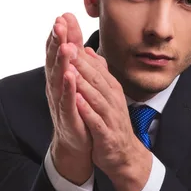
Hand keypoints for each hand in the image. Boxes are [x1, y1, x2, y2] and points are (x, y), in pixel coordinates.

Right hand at [45, 13, 92, 182]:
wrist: (78, 142)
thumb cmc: (78, 110)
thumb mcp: (80, 82)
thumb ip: (80, 63)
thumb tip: (77, 41)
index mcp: (60, 77)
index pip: (59, 51)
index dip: (61, 34)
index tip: (64, 15)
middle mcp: (56, 86)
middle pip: (55, 60)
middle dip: (56, 41)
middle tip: (59, 23)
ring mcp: (60, 101)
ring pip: (58, 78)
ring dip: (61, 61)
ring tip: (64, 45)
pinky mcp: (67, 116)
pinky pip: (66, 100)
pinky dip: (68, 88)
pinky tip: (70, 76)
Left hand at [70, 47, 151, 190]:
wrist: (124, 154)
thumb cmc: (111, 122)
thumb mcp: (106, 94)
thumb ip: (98, 72)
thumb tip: (88, 50)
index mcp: (110, 89)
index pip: (94, 67)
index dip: (80, 52)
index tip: (67, 36)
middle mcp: (112, 100)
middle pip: (96, 78)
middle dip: (81, 62)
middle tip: (66, 45)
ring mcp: (110, 117)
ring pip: (96, 97)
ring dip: (83, 84)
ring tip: (69, 70)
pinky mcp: (106, 134)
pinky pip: (96, 120)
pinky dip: (87, 110)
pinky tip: (77, 101)